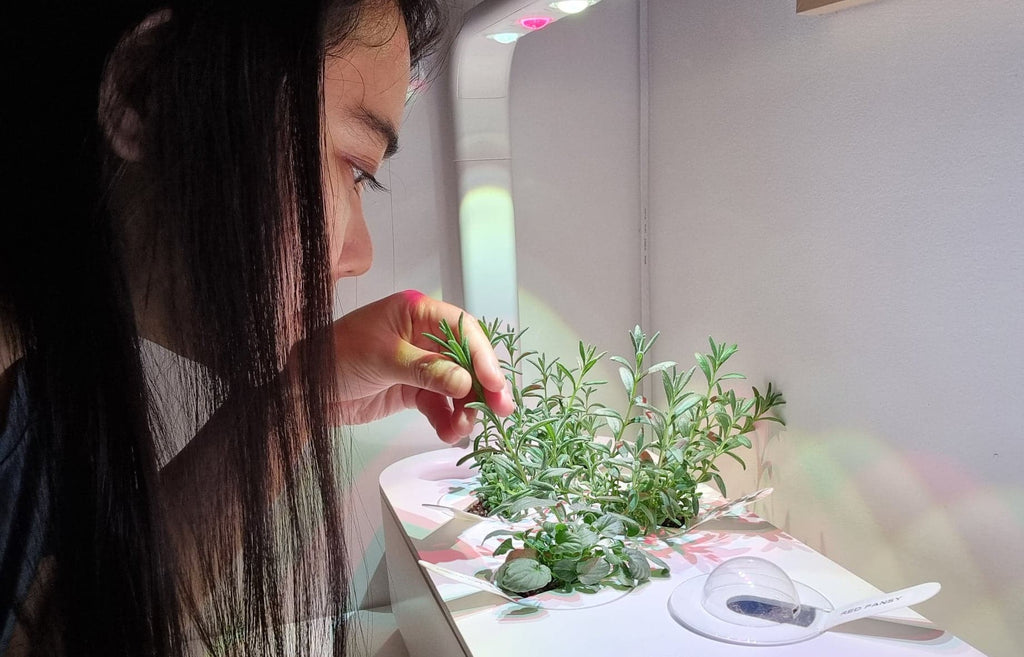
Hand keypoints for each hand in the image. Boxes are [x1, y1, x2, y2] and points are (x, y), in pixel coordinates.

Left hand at [326, 290, 514, 442]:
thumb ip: (428, 371)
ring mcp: (420, 365)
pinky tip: (449, 434)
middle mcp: (423, 336)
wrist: (303, 390)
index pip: (462, 329)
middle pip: (467, 359)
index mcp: (417, 312)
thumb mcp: (383, 359)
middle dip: (483, 387)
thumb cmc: (334, 357)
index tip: (493, 383)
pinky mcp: (413, 391)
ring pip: (458, 386)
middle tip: (500, 411)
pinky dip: (448, 420)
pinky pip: (441, 405)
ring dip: (465, 409)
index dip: (482, 355)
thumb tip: (466, 382)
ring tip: (463, 430)